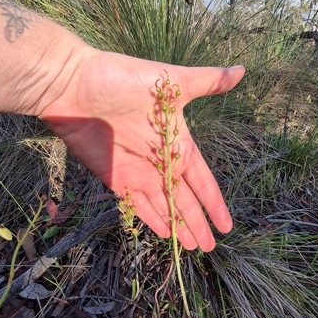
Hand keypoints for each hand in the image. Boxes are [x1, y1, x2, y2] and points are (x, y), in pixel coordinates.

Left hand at [39, 49, 244, 250]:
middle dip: (198, 223)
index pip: (202, 181)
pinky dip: (151, 220)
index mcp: (178, 143)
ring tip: (192, 248)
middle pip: (184, 201)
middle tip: (210, 248)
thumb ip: (207, 81)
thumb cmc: (123, 80)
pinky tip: (164, 235)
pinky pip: (138, 205)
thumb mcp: (173, 81)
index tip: (226, 225)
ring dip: (178, 227)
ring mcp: (139, 173)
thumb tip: (242, 70)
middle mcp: (161, 162)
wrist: (75, 86)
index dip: (214, 203)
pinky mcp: (116, 179)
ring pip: (164, 207)